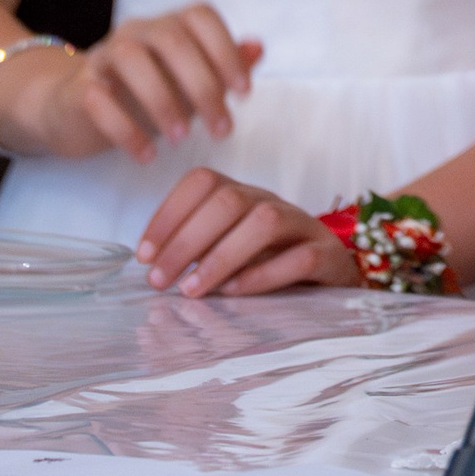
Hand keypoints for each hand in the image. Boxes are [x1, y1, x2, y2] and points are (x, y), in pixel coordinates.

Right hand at [0, 5, 261, 163]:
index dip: (226, 50)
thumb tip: (258, 47)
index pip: (201, 16)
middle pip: (172, 40)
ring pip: (132, 59)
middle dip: (202, 85)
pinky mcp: (78, 89)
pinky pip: (98, 100)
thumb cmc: (139, 92)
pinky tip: (147, 155)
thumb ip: (222, 64)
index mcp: (168, 25)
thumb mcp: (185, 80)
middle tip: (221, 129)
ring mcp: (103, 57)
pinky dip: (125, 129)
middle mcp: (136, 31)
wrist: (68, 108)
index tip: (244, 93)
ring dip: (162, 100)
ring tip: (182, 139)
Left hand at [134, 168, 356, 297]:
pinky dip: (263, 276)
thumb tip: (150, 265)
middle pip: (229, 199)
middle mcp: (270, 202)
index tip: (143, 256)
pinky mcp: (327, 255)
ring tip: (191, 291)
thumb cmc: (266, 266)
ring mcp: (302, 226)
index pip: (203, 181)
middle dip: (186, 240)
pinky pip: (300, 257)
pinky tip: (234, 294)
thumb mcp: (227, 251)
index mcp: (242, 196)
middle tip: (159, 280)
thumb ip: (196, 252)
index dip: (168, 213)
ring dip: (221, 256)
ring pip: (265, 221)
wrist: (330, 278)